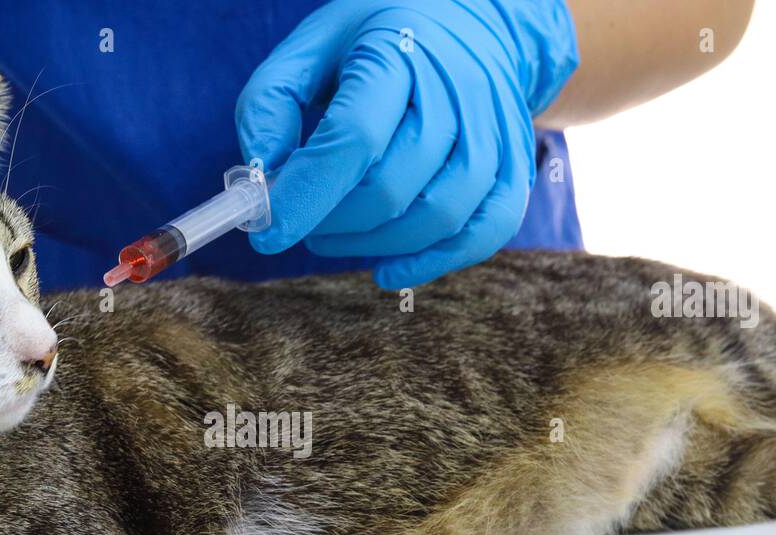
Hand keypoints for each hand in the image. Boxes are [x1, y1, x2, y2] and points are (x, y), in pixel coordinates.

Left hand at [236, 0, 577, 287]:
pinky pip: (487, 230)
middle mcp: (457, 91)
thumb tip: (260, 180)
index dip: (307, 195)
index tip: (267, 233)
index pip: (354, 138)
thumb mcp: (314, 45)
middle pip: (393, 186)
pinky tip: (388, 269)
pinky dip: (435, 261)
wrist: (476, 19)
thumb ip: (270, 103)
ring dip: (374, 244)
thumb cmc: (380, 38)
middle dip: (334, 222)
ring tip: (335, 235)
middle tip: (303, 221)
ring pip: (439, 215)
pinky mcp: (515, 166)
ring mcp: (495, 132)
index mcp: (399, 52)